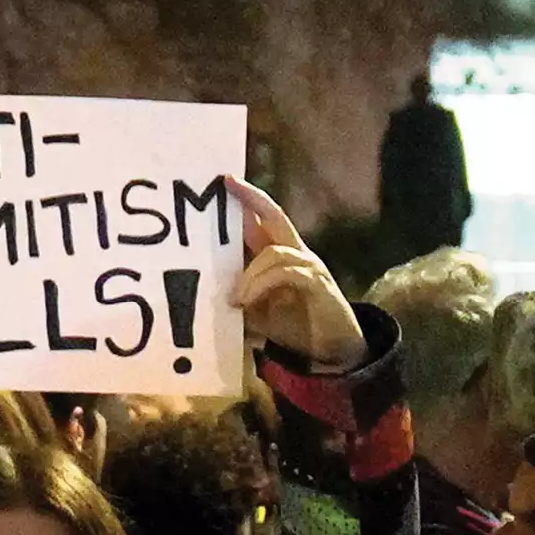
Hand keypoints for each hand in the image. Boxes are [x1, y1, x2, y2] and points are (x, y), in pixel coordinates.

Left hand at [223, 176, 365, 373]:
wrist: (330, 352)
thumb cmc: (292, 327)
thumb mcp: (255, 312)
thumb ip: (238, 295)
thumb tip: (204, 291)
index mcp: (280, 256)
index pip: (263, 221)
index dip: (246, 201)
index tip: (224, 182)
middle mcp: (296, 253)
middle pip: (276, 216)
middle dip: (252, 199)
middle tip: (229, 184)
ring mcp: (309, 266)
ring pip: (273, 251)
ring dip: (248, 274)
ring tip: (234, 299)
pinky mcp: (318, 284)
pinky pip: (286, 272)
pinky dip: (262, 284)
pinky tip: (246, 302)